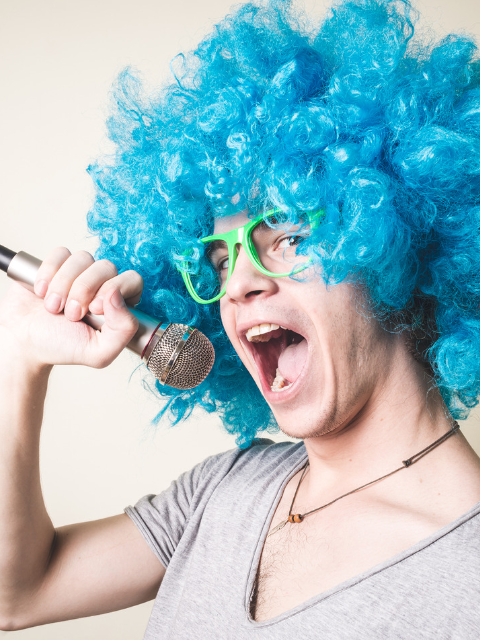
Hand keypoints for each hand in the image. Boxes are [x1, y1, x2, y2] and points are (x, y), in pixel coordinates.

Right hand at [0, 247, 142, 369]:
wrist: (23, 342)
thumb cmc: (62, 347)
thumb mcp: (98, 353)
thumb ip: (122, 331)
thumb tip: (118, 295)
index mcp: (118, 304)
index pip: (132, 281)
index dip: (115, 289)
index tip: (95, 309)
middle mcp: (102, 284)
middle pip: (107, 267)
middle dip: (85, 290)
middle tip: (71, 314)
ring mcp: (80, 272)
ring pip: (83, 258)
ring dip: (64, 284)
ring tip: (53, 307)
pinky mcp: (57, 264)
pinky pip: (61, 253)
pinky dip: (49, 272)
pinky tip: (41, 292)